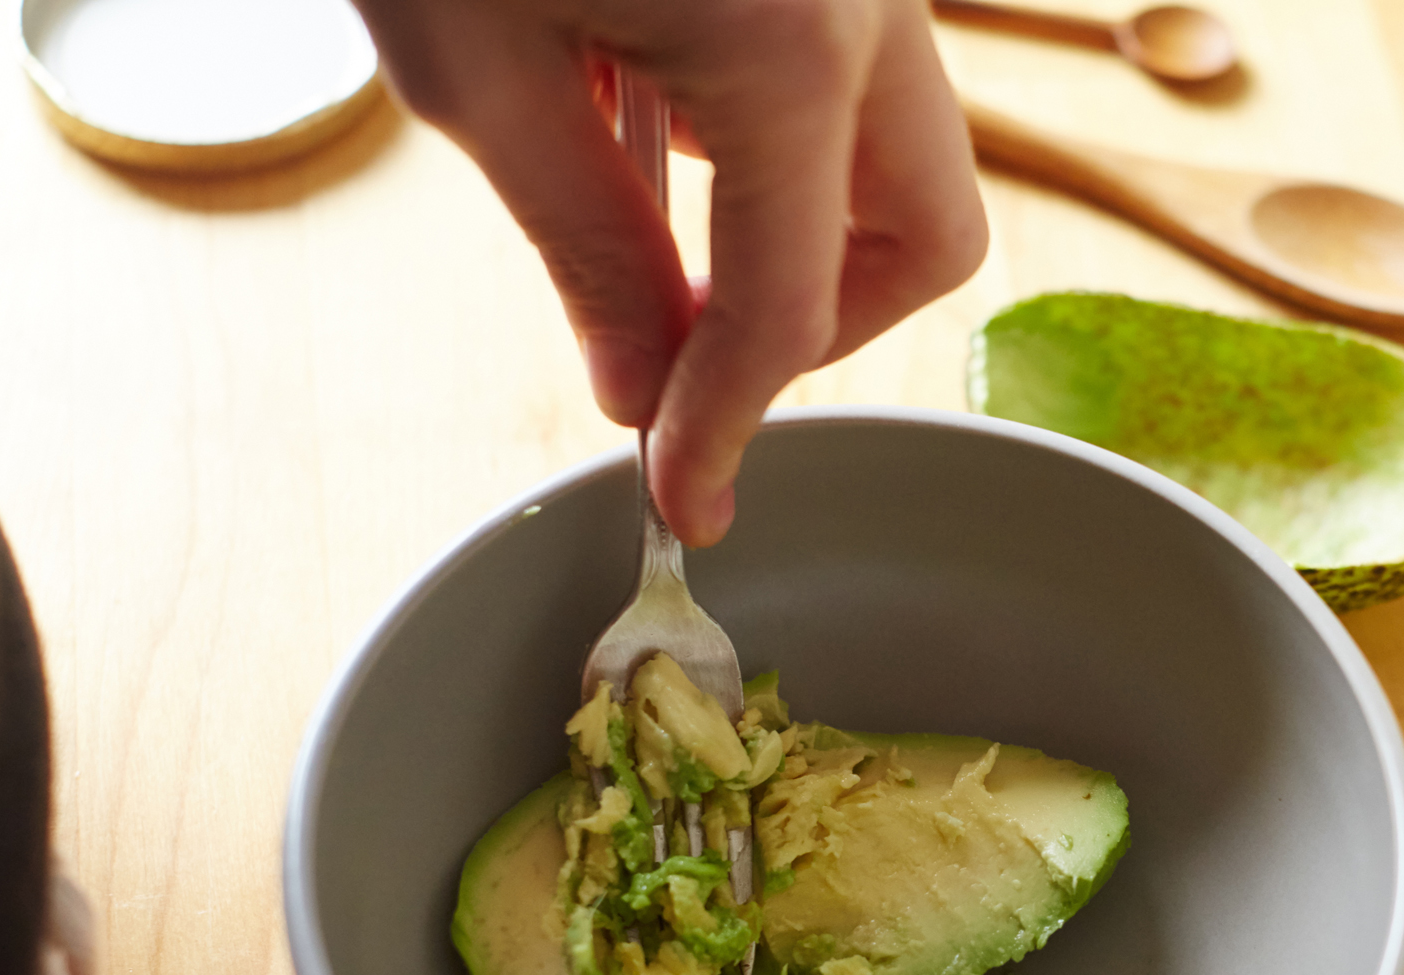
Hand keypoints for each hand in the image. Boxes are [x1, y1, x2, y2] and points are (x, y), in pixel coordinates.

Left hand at [350, 0, 988, 545]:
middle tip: (703, 347)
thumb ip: (589, 249)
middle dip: (825, 320)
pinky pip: (847, 72)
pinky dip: (767, 134)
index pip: (789, 307)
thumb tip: (645, 387)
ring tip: (644, 217)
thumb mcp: (479, 70)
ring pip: (901, 154)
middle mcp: (872, 4)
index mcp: (792, 52)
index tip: (679, 496)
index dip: (725, 421)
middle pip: (924, 234)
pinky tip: (640, 104)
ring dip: (799, 226)